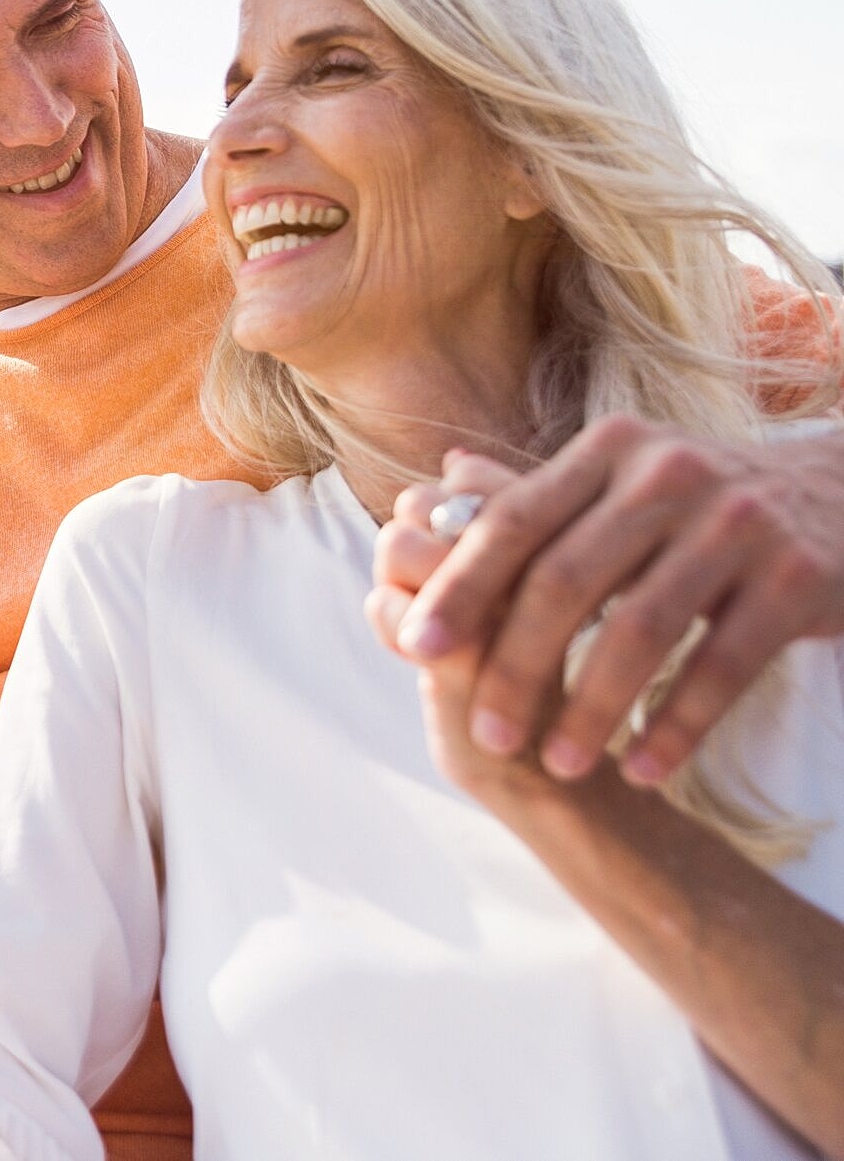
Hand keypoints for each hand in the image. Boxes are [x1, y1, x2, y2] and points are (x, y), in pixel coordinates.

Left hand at [369, 415, 843, 785]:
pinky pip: (721, 665)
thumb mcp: (621, 479)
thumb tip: (430, 494)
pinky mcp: (795, 577)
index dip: (461, 585)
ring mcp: (736, 523)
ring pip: (640, 630)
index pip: (516, 519)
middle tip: (489, 735)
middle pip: (566, 579)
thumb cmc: (700, 504)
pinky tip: (642, 767)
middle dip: (516, 665)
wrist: (841, 497)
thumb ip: (533, 497)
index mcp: (609, 450)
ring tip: (561, 766)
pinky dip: (675, 724)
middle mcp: (667, 474)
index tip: (416, 646)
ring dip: (590, 709)